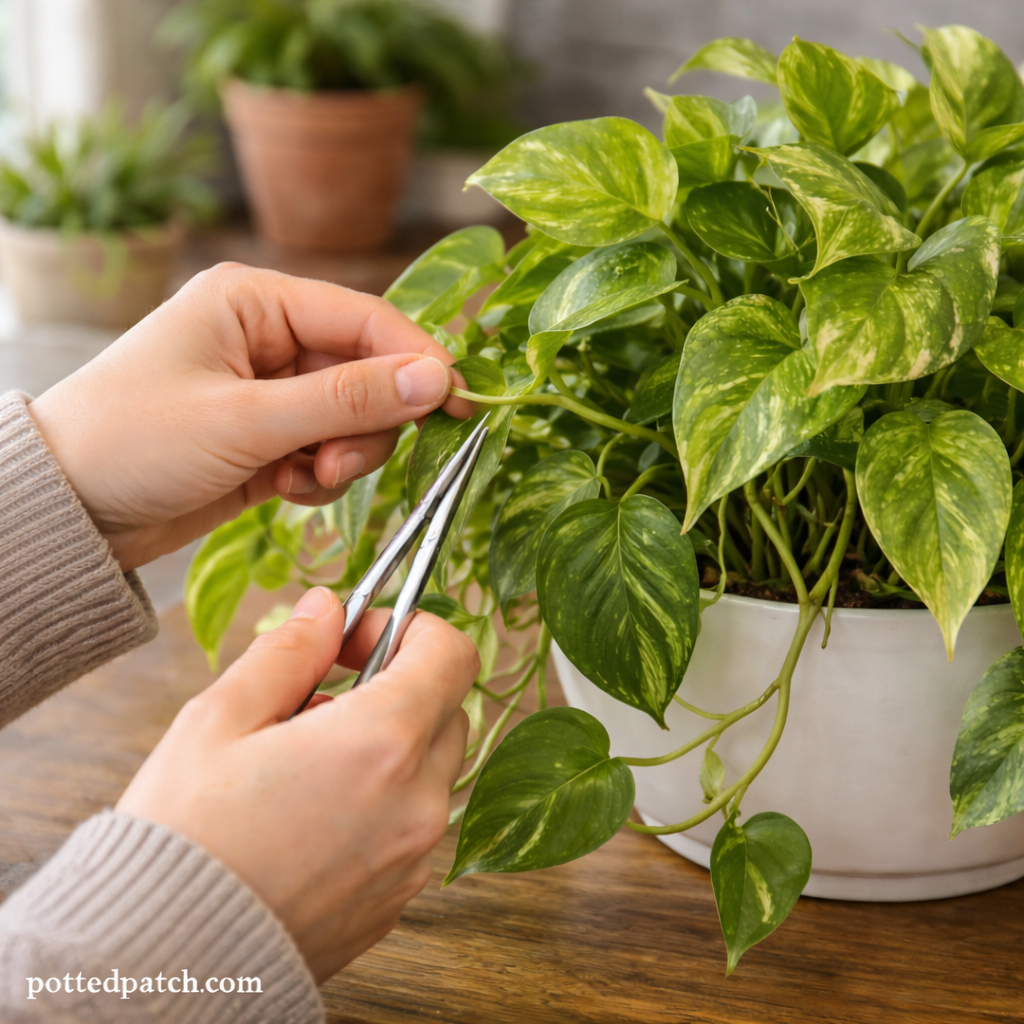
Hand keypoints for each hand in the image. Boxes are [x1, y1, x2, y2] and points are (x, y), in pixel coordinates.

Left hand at [27, 263, 471, 570]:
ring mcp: (268, 390)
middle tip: (339, 463)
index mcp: (255, 301)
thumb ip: (346, 400)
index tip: (457, 406)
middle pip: (366, 372)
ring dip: (344, 456)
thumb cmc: (134, 443)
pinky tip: (281, 490)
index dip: (416, 361)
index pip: (365, 319)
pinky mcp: (267, 437)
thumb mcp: (246, 421)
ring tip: (301, 480)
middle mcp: (267, 337)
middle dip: (366, 424)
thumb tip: (437, 379)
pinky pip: (327, 450)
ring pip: (353, 417)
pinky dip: (318, 477)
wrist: (67, 512)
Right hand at [117, 586, 478, 981]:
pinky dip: (381, 802)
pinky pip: (412, 826)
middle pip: (446, 710)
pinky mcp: (397, 899)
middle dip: (395, 687)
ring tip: (304, 763)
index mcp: (380, 744)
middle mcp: (416, 803)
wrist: (164, 962)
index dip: (409, 628)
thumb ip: (289, 650)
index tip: (355, 640)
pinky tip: (312, 814)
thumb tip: (327, 608)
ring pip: (431, 770)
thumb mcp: (220, 717)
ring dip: (387, 747)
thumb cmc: (183, 836)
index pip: (450, 654)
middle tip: (319, 698)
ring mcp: (413, 858)